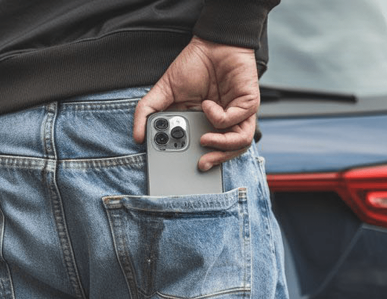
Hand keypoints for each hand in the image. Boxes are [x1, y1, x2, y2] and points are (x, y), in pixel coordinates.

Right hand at [133, 36, 259, 170]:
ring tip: (204, 140)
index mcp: (205, 124)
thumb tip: (137, 136)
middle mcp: (224, 123)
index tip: (183, 168)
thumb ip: (148, 111)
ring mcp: (238, 115)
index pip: (205, 149)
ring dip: (222, 146)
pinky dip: (221, 118)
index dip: (196, 161)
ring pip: (239, 144)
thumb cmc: (193, 65)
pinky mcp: (248, 105)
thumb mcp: (164, 90)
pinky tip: (207, 105)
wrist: (214, 42)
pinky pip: (240, 122)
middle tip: (200, 164)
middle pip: (225, 152)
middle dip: (214, 161)